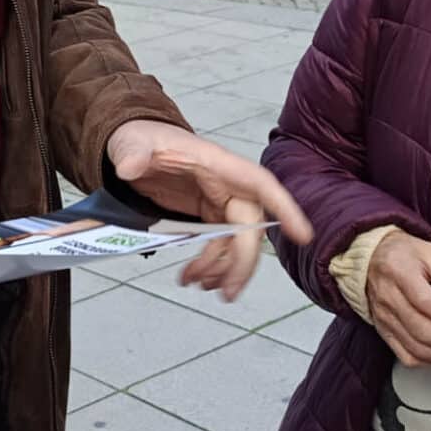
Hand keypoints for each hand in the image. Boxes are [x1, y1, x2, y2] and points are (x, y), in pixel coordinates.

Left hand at [104, 119, 312, 300]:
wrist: (133, 148)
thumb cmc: (141, 138)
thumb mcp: (132, 142)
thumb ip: (133, 153)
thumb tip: (128, 167)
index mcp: (216, 163)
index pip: (260, 183)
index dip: (284, 208)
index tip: (302, 235)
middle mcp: (225, 184)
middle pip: (249, 226)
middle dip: (242, 262)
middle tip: (227, 292)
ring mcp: (219, 202)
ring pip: (237, 243)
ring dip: (224, 270)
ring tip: (200, 286)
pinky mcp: (208, 216)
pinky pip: (220, 246)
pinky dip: (211, 267)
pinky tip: (191, 278)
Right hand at [365, 230, 430, 365]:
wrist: (372, 261)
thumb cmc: (402, 255)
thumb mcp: (429, 253)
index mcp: (400, 274)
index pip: (425, 302)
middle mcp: (389, 299)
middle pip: (422, 331)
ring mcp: (386, 319)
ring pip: (417, 348)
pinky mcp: (385, 333)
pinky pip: (407, 356)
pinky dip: (430, 362)